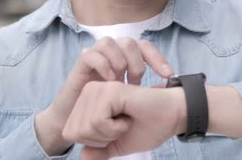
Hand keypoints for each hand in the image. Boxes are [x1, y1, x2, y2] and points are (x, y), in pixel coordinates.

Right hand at [35, 38, 173, 155]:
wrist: (77, 119)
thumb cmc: (105, 107)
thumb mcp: (129, 98)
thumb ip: (145, 90)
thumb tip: (168, 86)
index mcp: (125, 57)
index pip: (145, 46)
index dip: (157, 58)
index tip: (168, 75)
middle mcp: (111, 53)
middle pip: (129, 41)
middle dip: (136, 61)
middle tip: (135, 82)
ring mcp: (95, 56)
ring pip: (109, 42)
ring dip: (118, 60)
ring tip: (120, 80)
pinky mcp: (79, 64)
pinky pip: (90, 53)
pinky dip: (102, 65)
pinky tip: (108, 81)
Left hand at [61, 81, 186, 158]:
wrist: (171, 117)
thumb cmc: (147, 127)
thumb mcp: (116, 145)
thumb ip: (97, 151)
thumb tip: (82, 156)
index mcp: (87, 101)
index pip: (70, 133)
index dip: (94, 142)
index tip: (115, 131)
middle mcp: (89, 91)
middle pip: (74, 132)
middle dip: (100, 139)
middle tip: (121, 126)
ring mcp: (99, 88)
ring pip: (85, 127)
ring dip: (109, 133)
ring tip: (125, 120)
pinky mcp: (109, 90)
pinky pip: (98, 121)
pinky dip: (114, 128)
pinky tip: (127, 117)